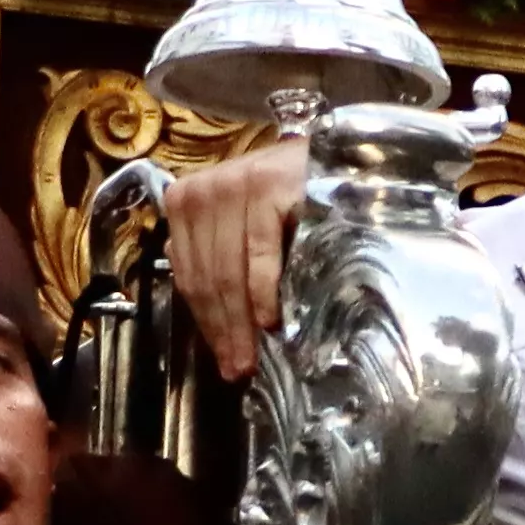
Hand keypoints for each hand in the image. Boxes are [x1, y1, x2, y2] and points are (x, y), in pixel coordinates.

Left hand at [163, 143, 313, 384]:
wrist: (338, 155)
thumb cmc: (290, 196)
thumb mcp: (244, 225)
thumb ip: (219, 257)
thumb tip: (212, 319)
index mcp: (185, 201)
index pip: (191, 276)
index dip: (206, 324)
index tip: (223, 359)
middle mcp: (203, 190)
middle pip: (208, 277)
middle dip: (224, 331)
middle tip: (238, 369)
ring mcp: (234, 185)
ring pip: (228, 271)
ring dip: (241, 322)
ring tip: (253, 357)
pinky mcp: (267, 188)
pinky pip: (259, 254)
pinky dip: (263, 292)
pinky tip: (272, 321)